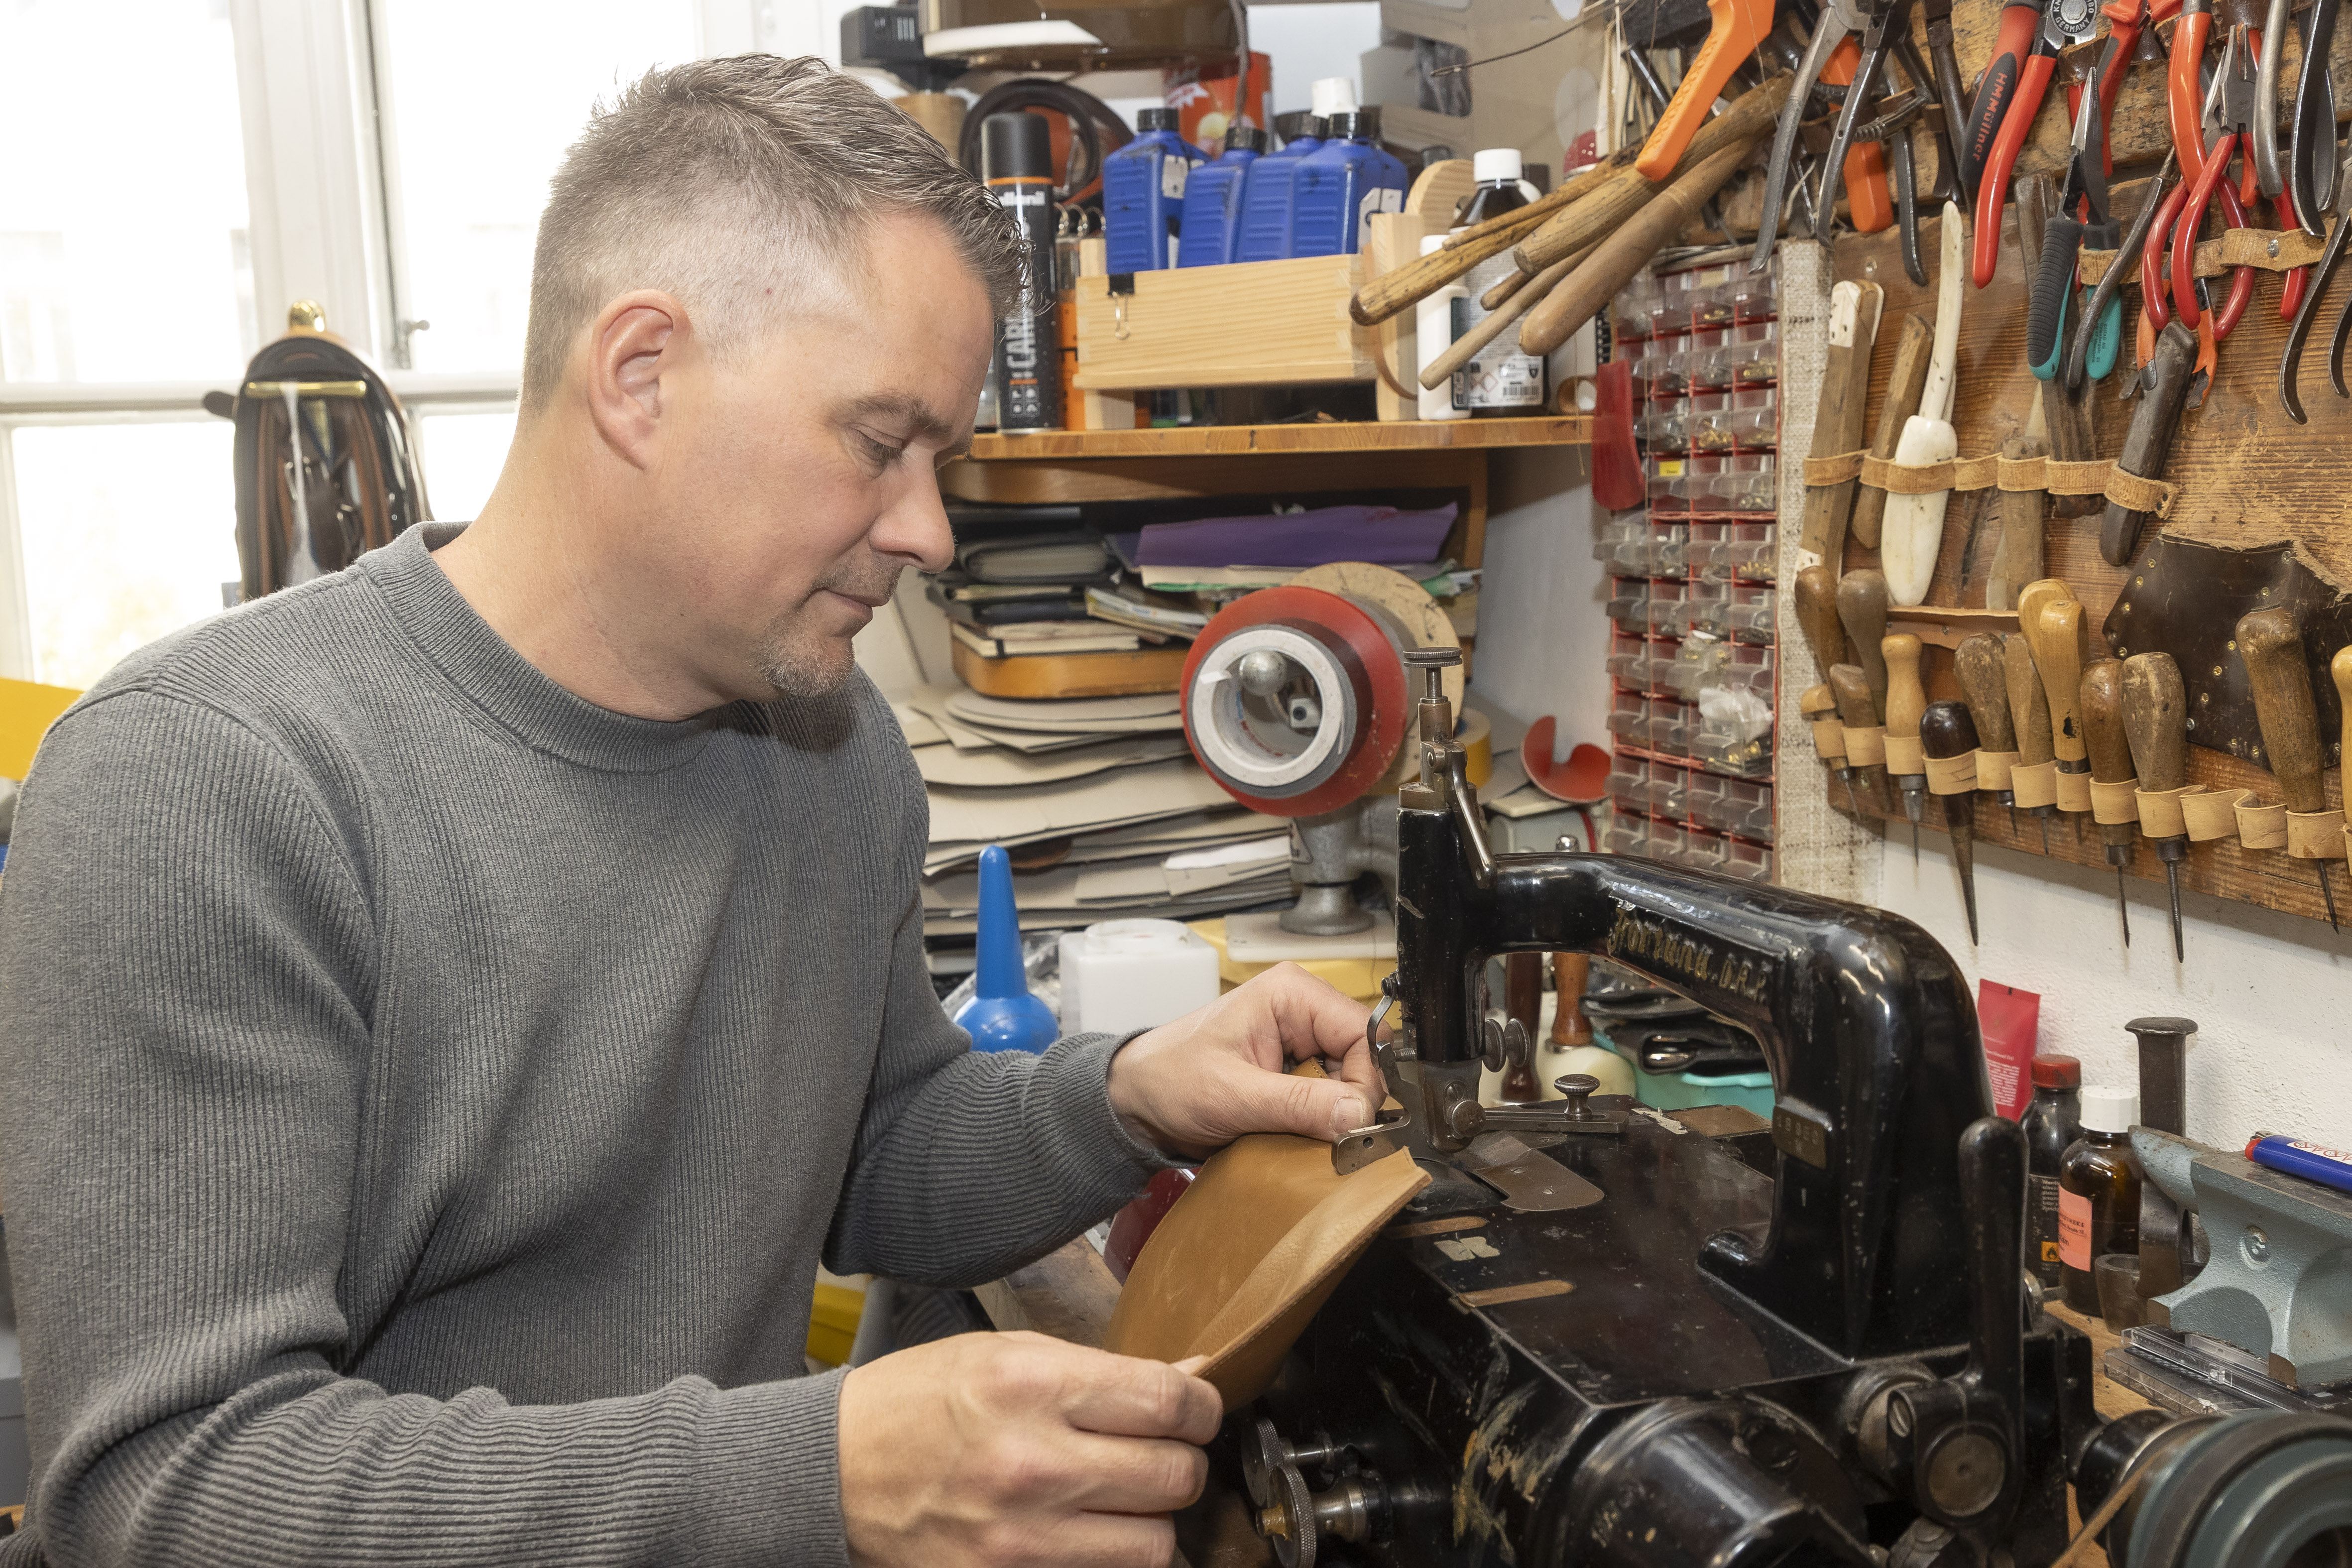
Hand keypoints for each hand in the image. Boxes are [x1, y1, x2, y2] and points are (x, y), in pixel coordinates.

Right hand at [839, 1333, 1221, 1567]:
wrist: (832, 1473)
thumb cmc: (917, 1404)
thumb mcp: (1007, 1356)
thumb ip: (1104, 1370)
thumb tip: (1192, 1376)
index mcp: (1034, 1387)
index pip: (1171, 1401)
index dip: (1203, 1406)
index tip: (1198, 1409)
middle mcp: (1034, 1463)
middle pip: (1176, 1475)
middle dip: (1181, 1460)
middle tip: (1160, 1451)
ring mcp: (1023, 1537)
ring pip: (1155, 1543)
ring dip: (1152, 1519)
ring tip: (1123, 1498)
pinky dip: (1113, 1558)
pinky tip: (1091, 1532)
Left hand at [1106, 963, 1383, 1158]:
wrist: (1137, 1100)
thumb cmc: (1169, 1079)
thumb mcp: (1234, 1095)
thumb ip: (1299, 1104)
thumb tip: (1358, 1114)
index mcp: (1291, 994)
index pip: (1363, 1032)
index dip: (1365, 1079)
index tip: (1351, 1121)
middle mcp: (1302, 1010)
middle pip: (1362, 1057)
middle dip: (1350, 1100)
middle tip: (1326, 1134)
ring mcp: (1299, 1040)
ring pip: (1350, 1080)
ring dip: (1334, 1113)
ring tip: (1298, 1130)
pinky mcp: (1294, 1068)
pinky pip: (1330, 1095)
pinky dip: (1321, 1119)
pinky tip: (1295, 1129)